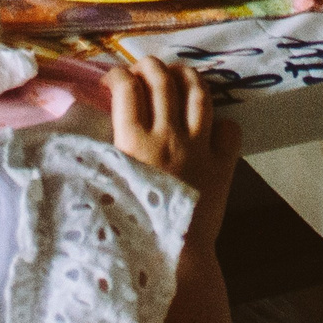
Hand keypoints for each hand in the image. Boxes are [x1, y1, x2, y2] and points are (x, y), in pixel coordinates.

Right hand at [110, 53, 241, 253]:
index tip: (112, 78)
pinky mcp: (223, 165)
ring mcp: (199, 148)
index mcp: (133, 142)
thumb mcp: (107, 184)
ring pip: (198, 94)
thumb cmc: (131, 227)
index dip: (117, 74)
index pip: (126, 89)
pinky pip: (229, 129)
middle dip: (150, 65)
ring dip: (187, 76)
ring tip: (178, 73)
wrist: (174, 258)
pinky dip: (222, 122)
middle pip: (161, 80)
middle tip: (143, 68)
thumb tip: (92, 136)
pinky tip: (212, 125)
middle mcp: (167, 137)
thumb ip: (105, 156)